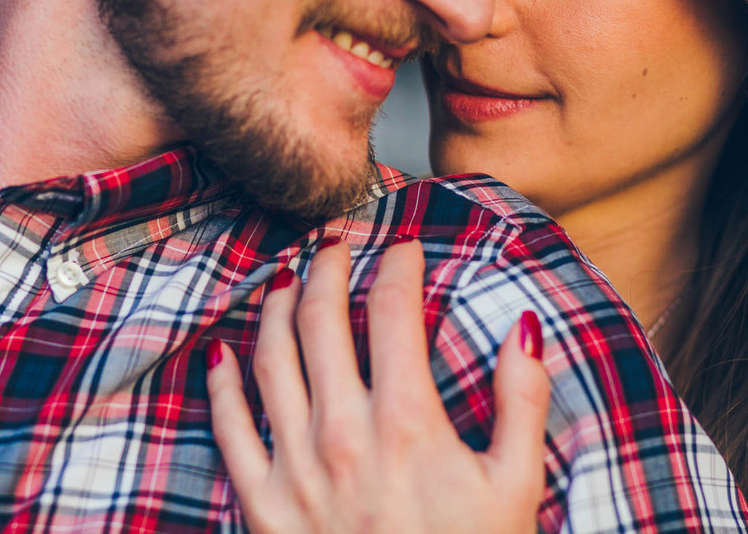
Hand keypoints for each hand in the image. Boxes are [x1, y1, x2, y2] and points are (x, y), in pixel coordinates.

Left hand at [206, 238, 549, 533]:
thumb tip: (524, 328)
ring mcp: (295, 467)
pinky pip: (229, 429)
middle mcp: (342, 432)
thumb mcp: (516, 485)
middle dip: (327, 266)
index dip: (399, 265)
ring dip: (275, 307)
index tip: (405, 248)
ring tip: (285, 279)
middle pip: (321, 318)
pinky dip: (222, 384)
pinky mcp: (262, 504)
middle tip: (334, 243)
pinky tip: (223, 354)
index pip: (394, 309)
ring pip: (270, 358)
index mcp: (407, 421)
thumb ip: (523, 400)